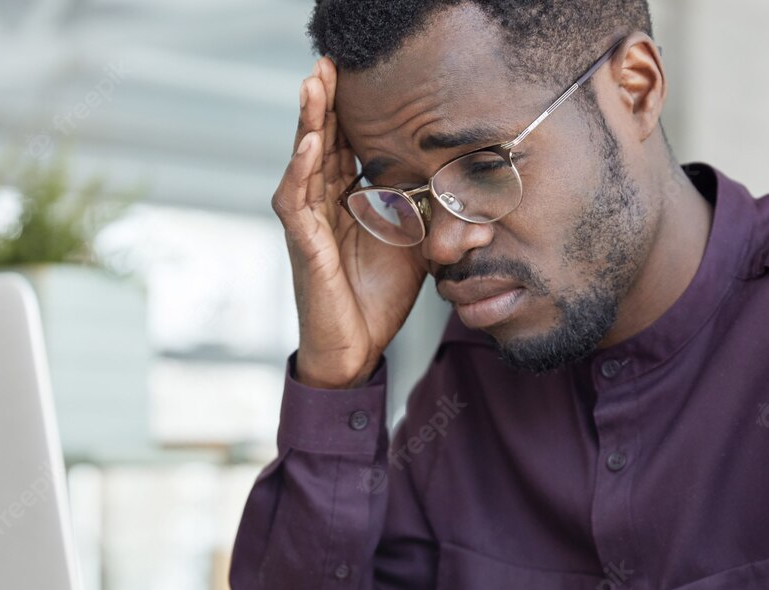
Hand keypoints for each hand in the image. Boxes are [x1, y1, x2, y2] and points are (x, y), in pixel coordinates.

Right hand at [272, 58, 427, 388]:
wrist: (357, 349)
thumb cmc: (379, 300)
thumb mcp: (416, 247)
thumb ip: (431, 215)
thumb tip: (472, 196)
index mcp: (347, 201)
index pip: (345, 144)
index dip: (347, 109)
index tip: (356, 72)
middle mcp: (323, 205)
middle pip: (320, 140)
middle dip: (323, 100)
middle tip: (327, 60)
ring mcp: (309, 224)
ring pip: (303, 161)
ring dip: (309, 121)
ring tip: (314, 85)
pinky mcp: (304, 246)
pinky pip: (296, 201)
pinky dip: (302, 170)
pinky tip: (311, 144)